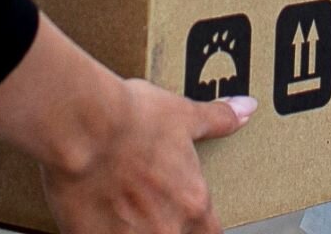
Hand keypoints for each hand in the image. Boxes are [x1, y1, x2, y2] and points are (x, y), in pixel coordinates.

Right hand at [0, 16, 252, 233]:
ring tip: (117, 204)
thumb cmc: (132, 119)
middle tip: (144, 203)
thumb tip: (246, 109)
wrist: (83, 127)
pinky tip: (91, 212)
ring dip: (133, 227)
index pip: (211, 233)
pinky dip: (100, 229)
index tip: (188, 215)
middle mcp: (167, 230)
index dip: (200, 225)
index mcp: (193, 204)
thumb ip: (217, 120)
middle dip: (162, 224)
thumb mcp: (183, 114)